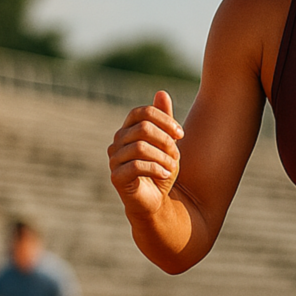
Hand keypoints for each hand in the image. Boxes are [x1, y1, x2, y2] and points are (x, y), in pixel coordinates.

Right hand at [108, 91, 184, 218]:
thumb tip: (162, 92)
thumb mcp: (167, 144)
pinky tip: (165, 175)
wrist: (155, 202)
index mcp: (128, 130)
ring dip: (163, 157)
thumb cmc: (160, 171)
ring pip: (140, 147)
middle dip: (165, 140)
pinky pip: (135, 165)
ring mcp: (115, 159)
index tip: (181, 134)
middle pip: (143, 128)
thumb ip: (164, 120)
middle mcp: (117, 142)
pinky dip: (155, 169)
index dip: (164, 119)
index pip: (142, 112)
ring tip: (172, 168)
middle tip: (177, 154)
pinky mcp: (116, 177)